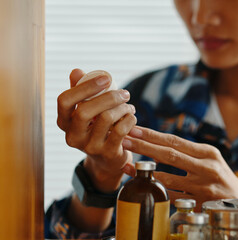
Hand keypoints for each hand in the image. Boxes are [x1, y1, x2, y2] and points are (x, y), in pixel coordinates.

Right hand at [57, 69, 135, 191]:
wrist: (107, 159)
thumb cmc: (96, 128)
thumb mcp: (86, 111)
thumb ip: (80, 91)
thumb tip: (77, 71)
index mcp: (64, 122)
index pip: (65, 100)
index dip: (85, 86)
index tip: (106, 78)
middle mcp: (72, 136)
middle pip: (85, 110)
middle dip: (109, 97)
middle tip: (124, 93)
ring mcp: (89, 147)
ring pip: (106, 118)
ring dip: (123, 108)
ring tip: (129, 106)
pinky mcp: (108, 153)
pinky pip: (121, 130)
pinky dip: (130, 119)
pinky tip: (132, 117)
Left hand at [122, 126, 237, 210]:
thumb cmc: (221, 177)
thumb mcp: (211, 159)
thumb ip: (189, 152)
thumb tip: (159, 143)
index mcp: (208, 152)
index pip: (175, 141)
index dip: (153, 135)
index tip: (135, 129)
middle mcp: (207, 167)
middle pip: (169, 155)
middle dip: (144, 147)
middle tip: (125, 140)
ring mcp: (203, 187)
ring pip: (167, 178)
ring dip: (144, 170)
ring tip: (127, 163)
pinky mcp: (198, 204)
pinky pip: (171, 196)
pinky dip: (156, 190)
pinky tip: (143, 184)